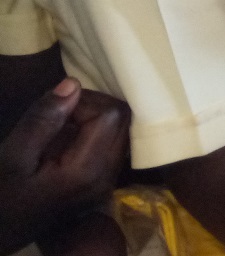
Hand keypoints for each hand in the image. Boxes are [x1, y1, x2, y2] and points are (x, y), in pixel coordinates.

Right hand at [0, 79, 129, 251]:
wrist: (2, 231)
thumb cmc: (3, 195)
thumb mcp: (13, 156)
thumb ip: (43, 121)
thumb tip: (73, 84)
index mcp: (88, 170)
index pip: (111, 115)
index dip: (86, 101)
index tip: (56, 108)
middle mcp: (107, 176)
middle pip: (123, 121)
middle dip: (94, 106)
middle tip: (59, 112)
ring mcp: (107, 181)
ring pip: (121, 131)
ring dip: (95, 118)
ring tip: (60, 124)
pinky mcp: (102, 182)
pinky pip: (112, 145)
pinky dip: (94, 132)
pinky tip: (66, 137)